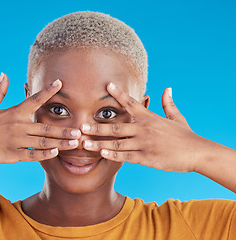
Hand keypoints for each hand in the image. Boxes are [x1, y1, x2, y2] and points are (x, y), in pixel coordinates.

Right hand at [0, 73, 80, 163]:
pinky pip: (31, 154)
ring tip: (76, 143)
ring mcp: (16, 140)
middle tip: (82, 130)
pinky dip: (44, 154)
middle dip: (65, 129)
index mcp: (15, 112)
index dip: (48, 90)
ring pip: (43, 142)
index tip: (61, 83)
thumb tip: (4, 74)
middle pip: (46, 127)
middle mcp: (18, 125)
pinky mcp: (11, 154)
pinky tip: (56, 153)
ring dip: (61, 142)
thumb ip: (0, 90)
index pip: (35, 99)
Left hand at [81, 83, 207, 171]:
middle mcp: (144, 129)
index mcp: (149, 117)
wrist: (197, 152)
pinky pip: (126, 157)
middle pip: (116, 127)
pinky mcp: (146, 157)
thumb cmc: (185, 135)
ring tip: (84, 143)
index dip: (118, 93)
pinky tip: (102, 154)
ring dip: (100, 143)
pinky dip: (113, 155)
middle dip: (98, 127)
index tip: (106, 85)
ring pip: (117, 143)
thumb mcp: (177, 117)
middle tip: (82, 126)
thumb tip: (167, 89)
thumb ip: (168, 103)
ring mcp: (144, 144)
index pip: (131, 102)